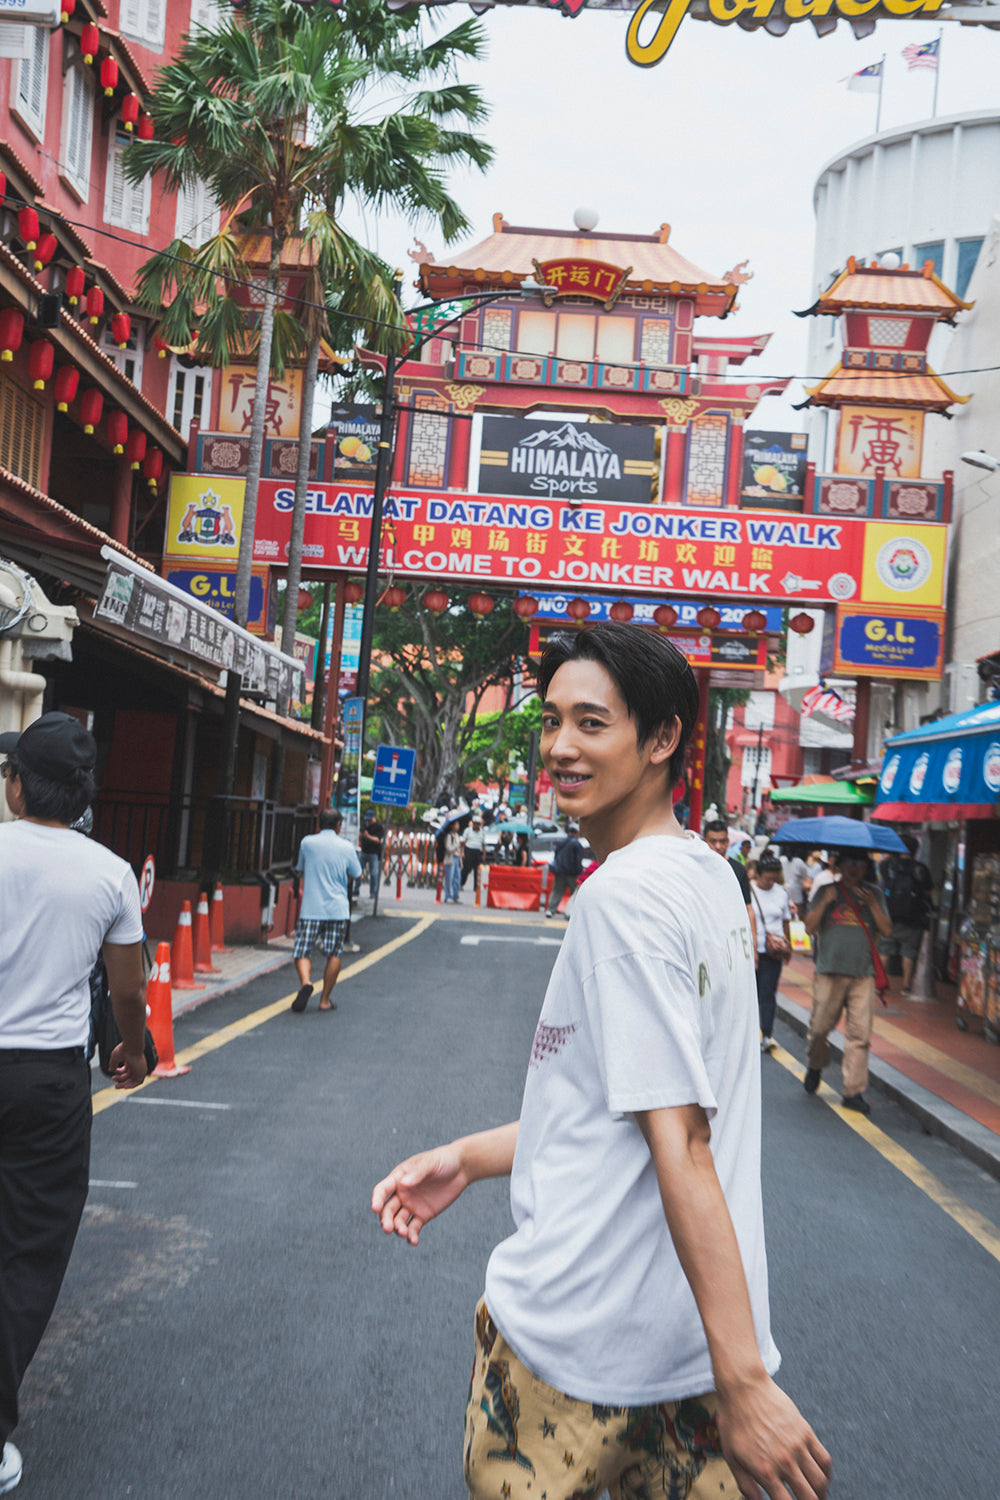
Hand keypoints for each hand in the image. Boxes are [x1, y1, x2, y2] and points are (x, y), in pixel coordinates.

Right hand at [109, 1043, 146, 1089]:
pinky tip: (125, 1087)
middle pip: (128, 1076)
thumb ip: (113, 1064)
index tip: (113, 1072)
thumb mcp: (115, 1058)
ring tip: (116, 1086)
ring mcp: (139, 1068)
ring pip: (132, 1080)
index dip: (118, 1073)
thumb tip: (110, 1070)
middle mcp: (135, 1065)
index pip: (124, 1070)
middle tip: (115, 1086)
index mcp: (130, 1060)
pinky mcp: (143, 1071)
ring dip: (124, 1085)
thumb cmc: (123, 1050)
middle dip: (120, 1081)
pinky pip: (139, 1081)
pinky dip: (132, 1085)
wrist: (132, 1047)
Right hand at [371, 1143, 468, 1246]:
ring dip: (398, 1229)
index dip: (377, 1199)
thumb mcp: (430, 1163)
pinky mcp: (423, 1215)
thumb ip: (418, 1172)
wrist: (460, 1169)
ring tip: (404, 1234)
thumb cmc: (442, 1160)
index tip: (375, 1208)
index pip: (382, 1190)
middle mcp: (402, 1194)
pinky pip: (413, 1228)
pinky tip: (413, 1241)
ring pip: (399, 1221)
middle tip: (388, 1229)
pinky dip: (411, 1236)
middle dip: (386, 1220)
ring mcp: (412, 1205)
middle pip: (388, 1210)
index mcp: (399, 1178)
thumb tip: (403, 1184)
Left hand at [715, 1372, 830, 1499]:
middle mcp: (784, 1462)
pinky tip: (822, 1477)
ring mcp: (798, 1446)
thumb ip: (745, 1484)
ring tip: (817, 1496)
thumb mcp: (731, 1456)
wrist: (744, 1387)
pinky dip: (827, 1473)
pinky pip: (824, 1459)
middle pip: (809, 1497)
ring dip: (821, 1493)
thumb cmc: (734, 1421)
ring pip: (820, 1481)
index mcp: (765, 1471)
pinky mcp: (806, 1432)